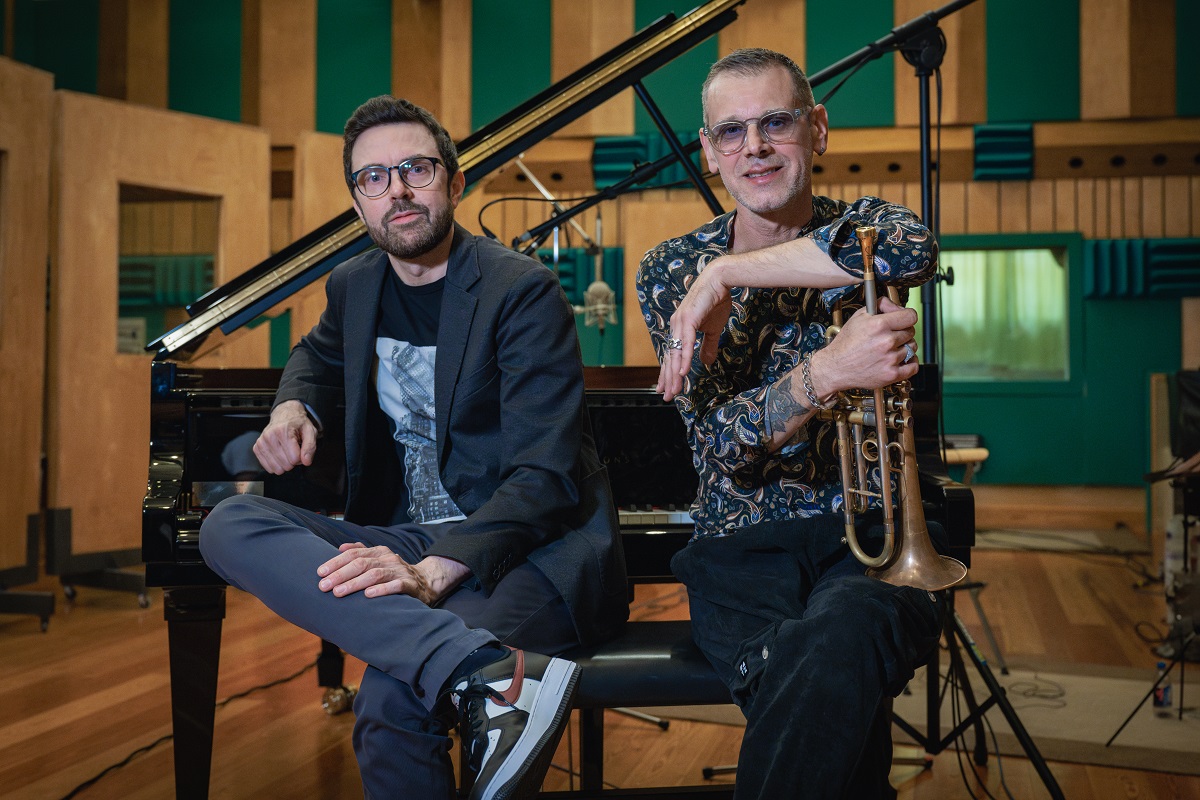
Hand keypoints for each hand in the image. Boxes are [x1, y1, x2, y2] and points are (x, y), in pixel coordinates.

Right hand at [253, 400, 317, 474]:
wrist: (285, 415)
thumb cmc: (298, 424)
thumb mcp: (310, 431)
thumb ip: (310, 447)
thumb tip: (306, 461)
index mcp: (283, 431)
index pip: (294, 458)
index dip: (301, 457)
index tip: (300, 449)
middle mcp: (270, 436)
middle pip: (286, 465)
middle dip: (293, 461)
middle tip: (294, 450)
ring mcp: (261, 443)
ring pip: (277, 468)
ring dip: (284, 464)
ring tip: (287, 452)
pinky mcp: (257, 448)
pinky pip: (268, 467)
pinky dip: (276, 464)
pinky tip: (279, 455)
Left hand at [316, 544, 470, 604]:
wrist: (426, 582)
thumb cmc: (395, 573)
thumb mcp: (379, 559)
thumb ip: (360, 552)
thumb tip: (340, 547)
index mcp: (379, 552)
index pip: (354, 554)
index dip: (336, 562)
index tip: (320, 573)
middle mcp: (389, 559)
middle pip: (362, 564)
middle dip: (340, 574)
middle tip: (324, 586)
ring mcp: (400, 571)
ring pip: (375, 574)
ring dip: (355, 583)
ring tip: (339, 592)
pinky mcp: (410, 585)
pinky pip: (395, 586)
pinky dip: (381, 590)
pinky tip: (368, 595)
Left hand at [658, 260, 732, 400]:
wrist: (719, 280)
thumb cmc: (715, 301)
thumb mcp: (712, 329)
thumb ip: (708, 346)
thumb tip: (706, 362)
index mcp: (679, 329)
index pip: (671, 355)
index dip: (668, 373)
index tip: (666, 388)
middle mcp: (675, 327)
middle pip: (670, 358)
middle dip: (668, 379)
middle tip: (666, 396)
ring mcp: (680, 323)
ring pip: (675, 353)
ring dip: (674, 374)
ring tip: (673, 389)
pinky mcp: (688, 319)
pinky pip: (685, 343)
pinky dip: (683, 358)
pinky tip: (683, 372)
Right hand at [811, 297, 918, 395]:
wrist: (836, 367)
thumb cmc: (846, 343)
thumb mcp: (859, 316)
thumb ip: (881, 305)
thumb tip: (897, 306)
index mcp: (879, 325)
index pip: (911, 316)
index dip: (907, 316)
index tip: (904, 320)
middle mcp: (886, 342)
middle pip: (911, 332)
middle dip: (902, 332)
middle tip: (891, 336)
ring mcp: (890, 359)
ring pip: (912, 348)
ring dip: (904, 348)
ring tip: (890, 349)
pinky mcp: (891, 374)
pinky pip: (913, 367)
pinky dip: (910, 363)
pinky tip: (901, 360)